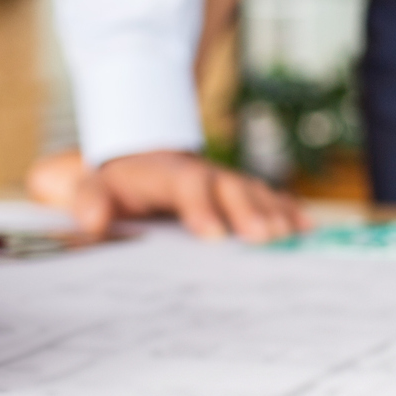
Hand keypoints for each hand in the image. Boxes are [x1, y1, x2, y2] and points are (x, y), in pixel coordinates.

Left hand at [28, 148, 307, 242]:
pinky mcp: (235, 193)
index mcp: (164, 175)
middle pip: (228, 187)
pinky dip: (285, 210)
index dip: (201, 208)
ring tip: (293, 234)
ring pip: (252, 192)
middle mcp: (201, 174)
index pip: (185, 186)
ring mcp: (222, 182)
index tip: (214, 235)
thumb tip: (93, 219)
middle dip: (248, 211)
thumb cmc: (111, 182)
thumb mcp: (89, 185)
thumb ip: (89, 199)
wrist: (132, 159)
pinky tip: (306, 228)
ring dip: (274, 211)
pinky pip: (264, 198)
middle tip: (266, 237)